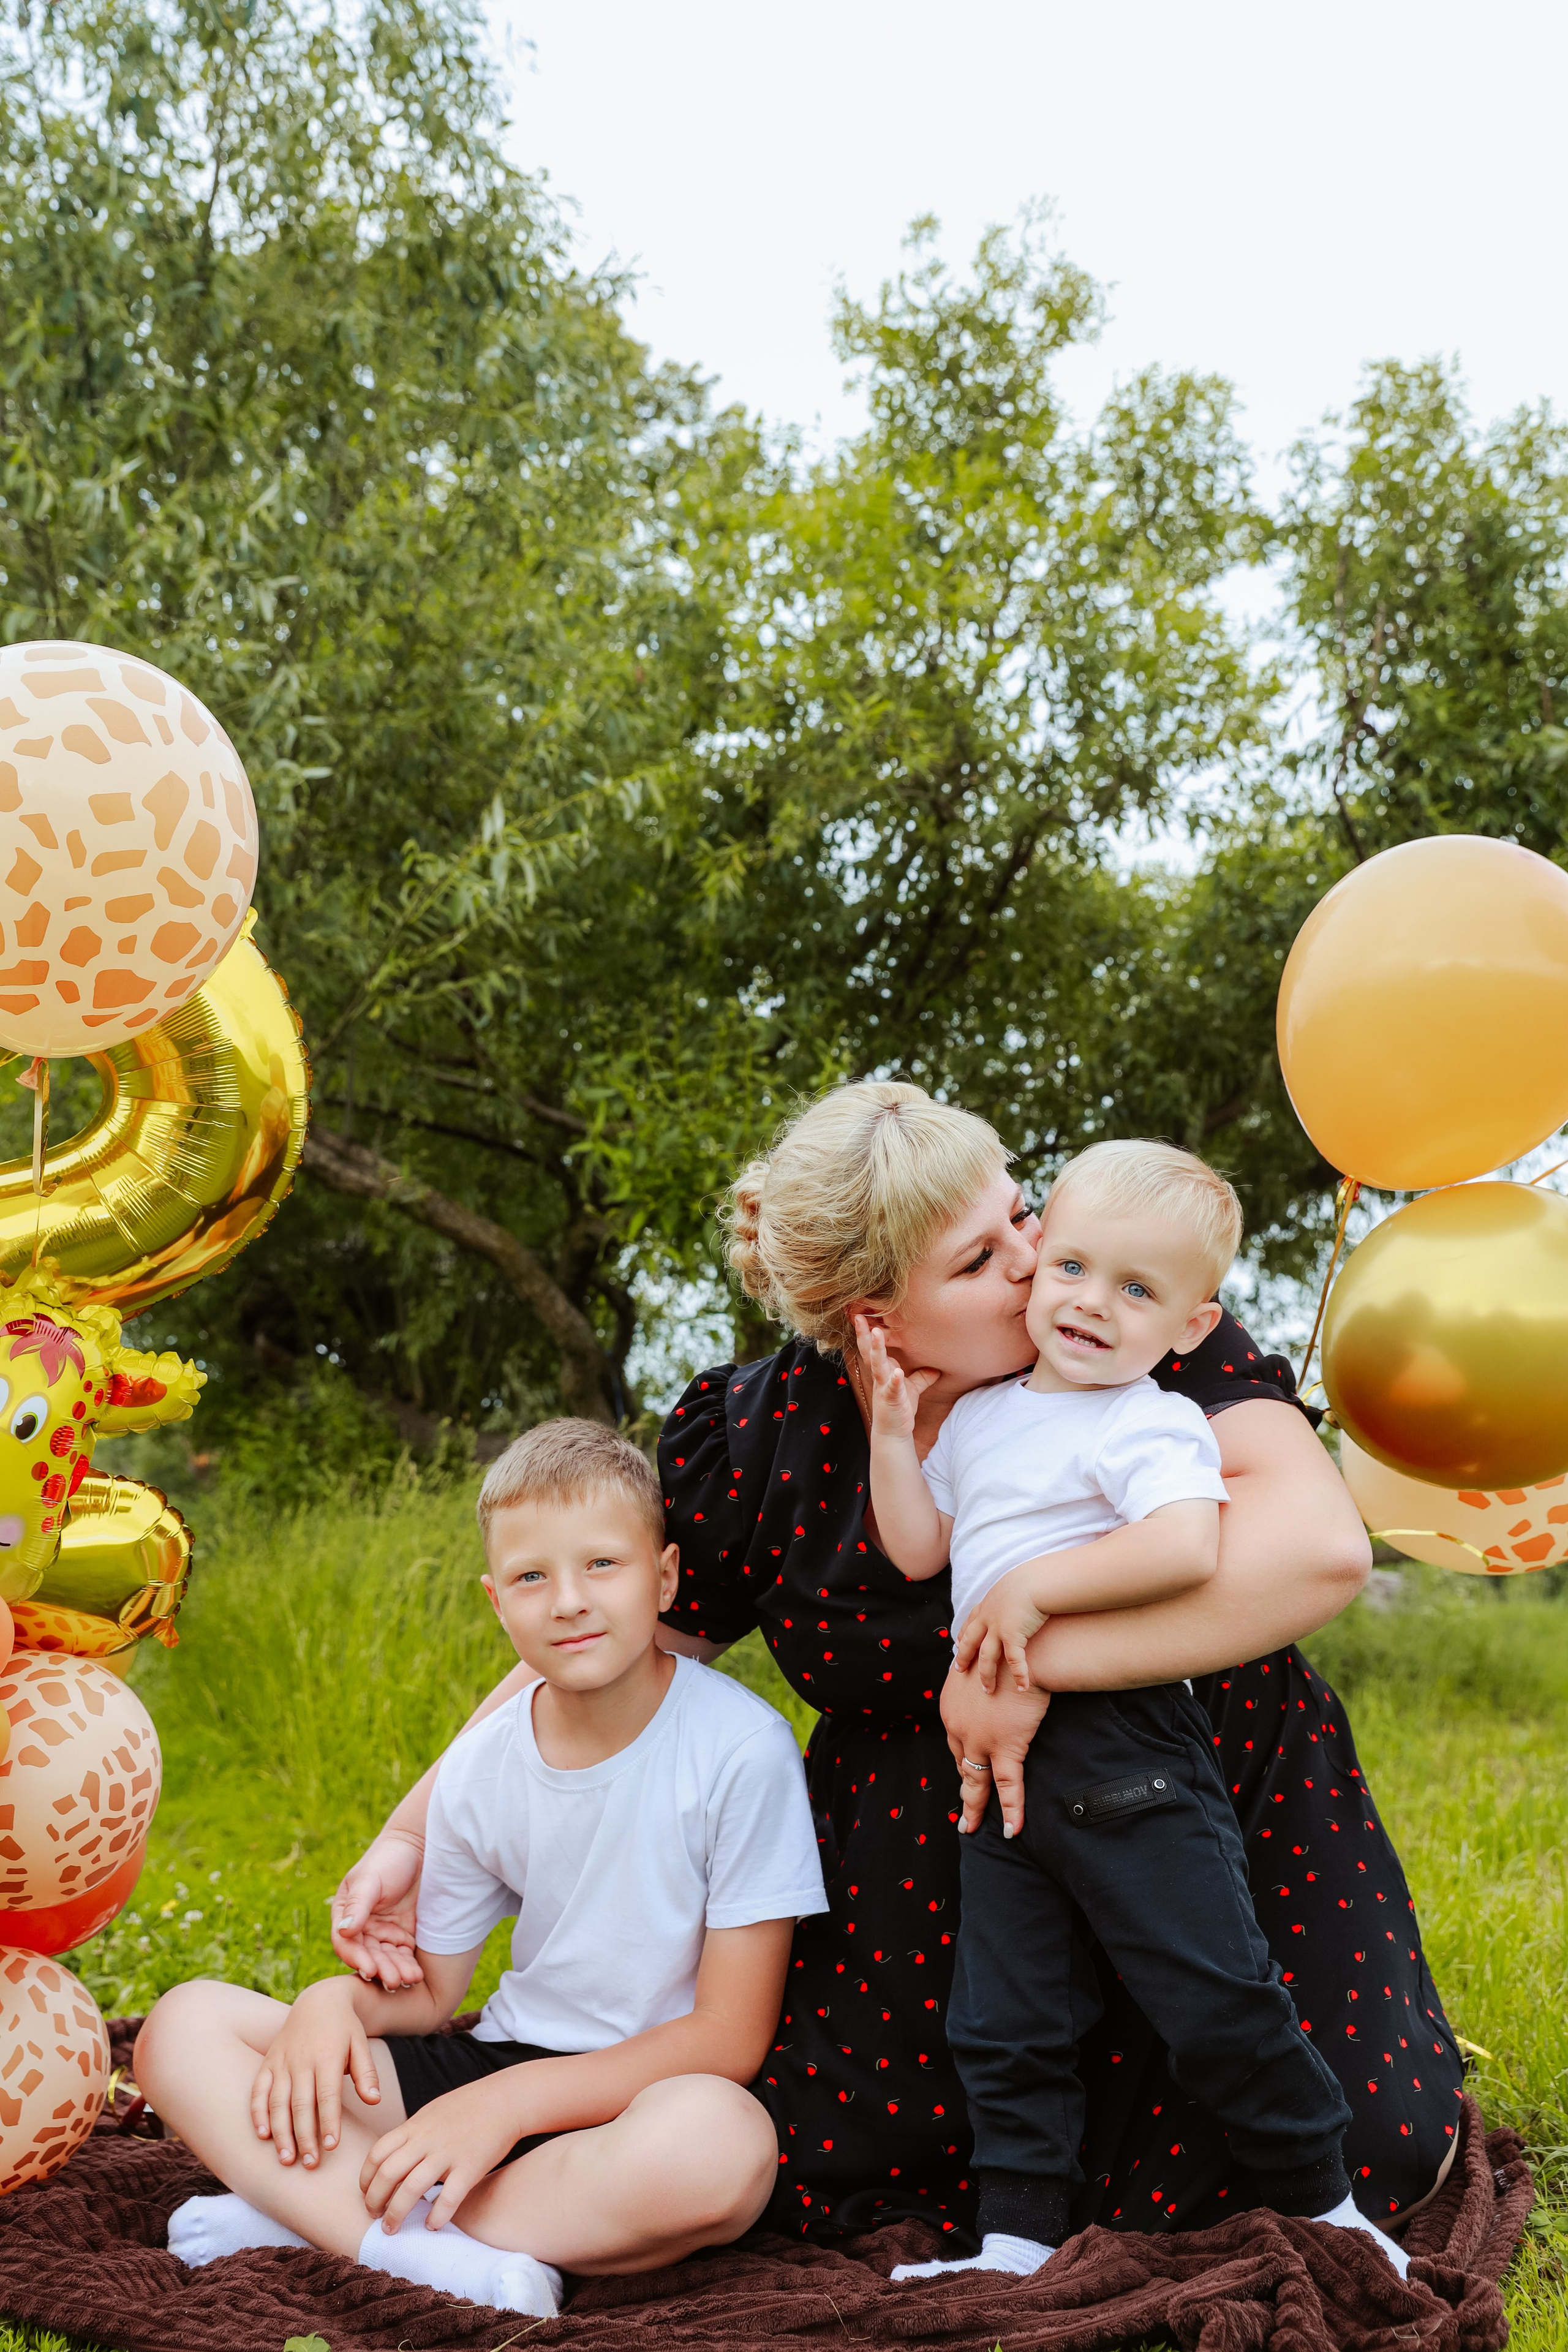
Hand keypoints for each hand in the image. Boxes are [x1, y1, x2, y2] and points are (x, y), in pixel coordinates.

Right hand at [251, 1979, 380, 2168]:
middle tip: (310, 2164)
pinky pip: (258, 2090)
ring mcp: (281, 2062)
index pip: (327, 2095)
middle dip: (304, 2136)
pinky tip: (262, 2135)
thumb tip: (375, 2100)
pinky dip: (258, 2112)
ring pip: (278, 2102)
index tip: (331, 2147)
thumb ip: (367, 2073)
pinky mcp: (268, 2063)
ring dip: (280, 2132)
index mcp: (326, 2056)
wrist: (318, 2001)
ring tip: (286, 2160)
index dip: (329, 2122)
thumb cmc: (344, 2028)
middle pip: (301, 2104)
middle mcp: (301, 2060)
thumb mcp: (360, 2043)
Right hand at [331, 1834, 424, 1989]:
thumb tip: (344, 1932)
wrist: (422, 1846)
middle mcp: (363, 1928)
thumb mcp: (370, 1879)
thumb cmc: (389, 1858)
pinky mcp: (405, 1934)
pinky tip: (417, 1975)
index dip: (356, 1958)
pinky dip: (409, 1965)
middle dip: (381, 1970)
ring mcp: (385, 1933)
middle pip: (368, 1956)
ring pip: (387, 1959)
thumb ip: (358, 1905)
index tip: (370, 1970)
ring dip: (395, 1972)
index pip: (347, 1943)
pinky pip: (404, 1955)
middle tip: (393, 1982)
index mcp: (347, 1914)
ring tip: (408, 1980)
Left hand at [361, 2074, 526, 2233]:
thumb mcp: (431, 2113)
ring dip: (396, 2214)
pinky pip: (448, 2198)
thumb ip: (411, 2135)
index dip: (366, 2178)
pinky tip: (432, 2225)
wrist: (506, 2099)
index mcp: (415, 2126)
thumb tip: (393, 2159)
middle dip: (374, 2200)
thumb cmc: (468, 2107)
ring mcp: (448, 2153)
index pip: (377, 2153)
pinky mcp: (470, 2167)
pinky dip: (436, 2216)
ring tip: (391, 2230)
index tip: (365, 2193)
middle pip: (388, 2174)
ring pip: (411, 2189)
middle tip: (373, 2217)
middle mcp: (427, 2140)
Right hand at [853, 1316, 938, 1439]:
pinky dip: (894, 1381)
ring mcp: (884, 1387)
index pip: (873, 1347)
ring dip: (877, 1349)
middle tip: (858, 1316)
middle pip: (869, 1351)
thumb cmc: (899, 1407)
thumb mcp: (912, 1388)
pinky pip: (892, 1389)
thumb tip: (936, 1367)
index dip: (868, 1331)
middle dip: (864, 1334)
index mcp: (883, 1370)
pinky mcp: (891, 1401)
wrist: (894, 1432)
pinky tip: (897, 1373)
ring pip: (878, 1365)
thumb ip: (921, 1377)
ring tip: (876, 1333)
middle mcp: (880, 1376)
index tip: (863, 1313)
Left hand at [941, 1663, 1050, 1836]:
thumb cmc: (1007, 1657)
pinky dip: (1011, 1809)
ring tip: (971, 1826)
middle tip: (963, 1811)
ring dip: (975, 1806)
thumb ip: (975, 1685)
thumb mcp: (979, 1668)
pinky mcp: (1006, 1747)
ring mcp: (980, 1740)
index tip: (966, 1771)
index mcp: (951, 1708)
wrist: (1026, 1654)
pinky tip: (1012, 1829)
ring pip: (976, 1781)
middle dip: (964, 1788)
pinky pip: (1008, 1786)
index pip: (955, 1743)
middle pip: (962, 1764)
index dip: (963, 1760)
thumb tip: (981, 1691)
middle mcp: (959, 1727)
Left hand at [954, 1562, 1049, 1693]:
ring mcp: (998, 1628)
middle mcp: (988, 1618)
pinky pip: (1014, 1661)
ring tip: (988, 1691)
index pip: (970, 1623)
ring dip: (986, 1676)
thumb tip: (1014, 1598)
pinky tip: (1023, 1688)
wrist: (1038, 1579)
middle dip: (964, 1658)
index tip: (958, 1644)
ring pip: (987, 1658)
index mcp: (988, 1605)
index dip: (963, 1635)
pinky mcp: (1013, 1635)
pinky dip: (1019, 1675)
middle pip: (971, 1642)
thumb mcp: (1014, 1586)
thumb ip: (1009, 1596)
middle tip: (958, 1671)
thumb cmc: (1032, 1580)